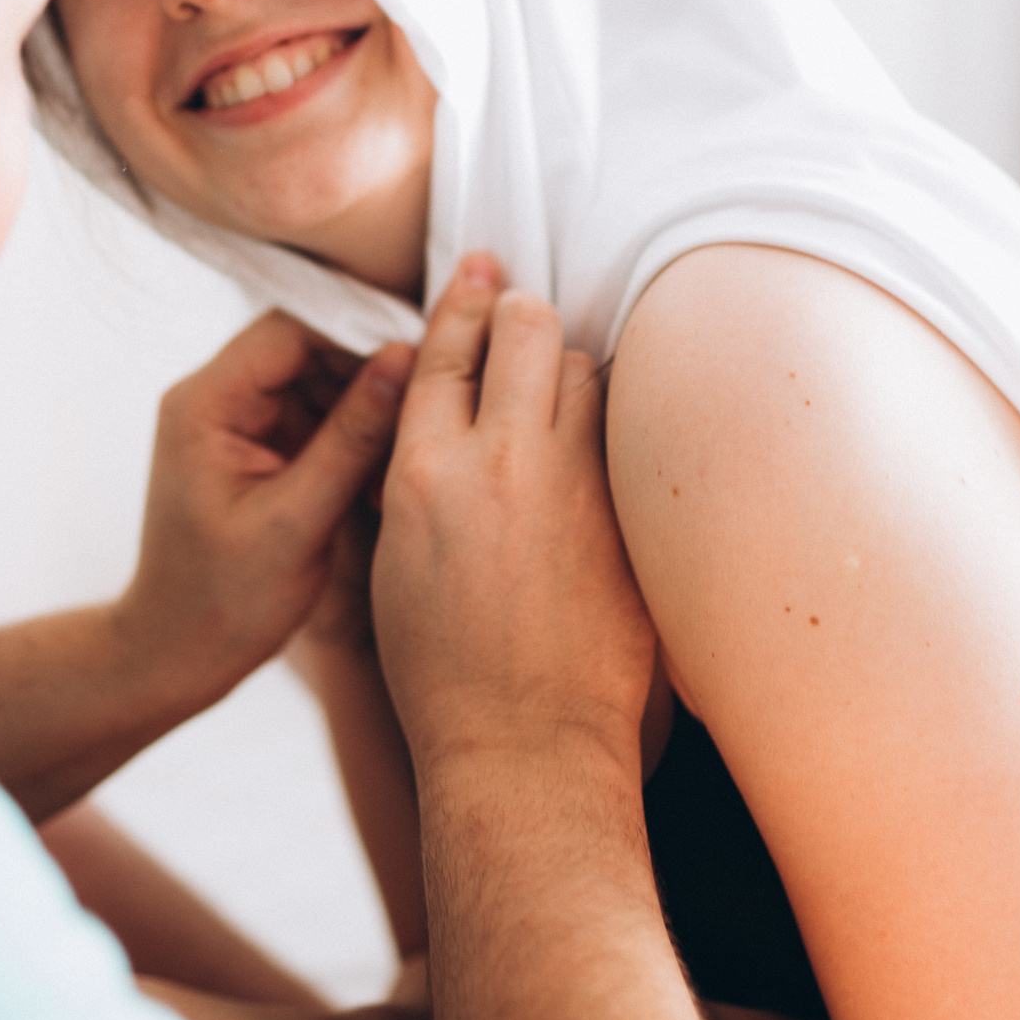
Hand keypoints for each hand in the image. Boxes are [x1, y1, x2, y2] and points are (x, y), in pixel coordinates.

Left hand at [118, 311, 413, 698]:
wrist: (177, 655)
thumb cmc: (222, 602)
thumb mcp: (297, 521)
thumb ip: (352, 438)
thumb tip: (406, 361)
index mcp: (206, 403)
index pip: (293, 329)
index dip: (362, 333)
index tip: (424, 356)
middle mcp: (215, 398)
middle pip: (309, 347)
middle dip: (371, 375)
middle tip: (427, 411)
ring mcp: (236, 422)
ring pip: (320, 381)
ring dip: (368, 412)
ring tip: (405, 459)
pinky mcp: (257, 447)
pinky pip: (317, 417)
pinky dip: (354, 441)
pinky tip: (381, 480)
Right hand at [370, 255, 658, 773]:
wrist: (521, 743)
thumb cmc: (443, 672)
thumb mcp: (392, 561)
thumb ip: (415, 476)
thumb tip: (439, 423)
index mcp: (420, 470)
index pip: (444, 348)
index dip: (461, 301)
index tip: (477, 275)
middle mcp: (495, 460)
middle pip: (523, 328)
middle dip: (523, 313)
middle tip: (524, 319)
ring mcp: (569, 483)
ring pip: (585, 367)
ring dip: (572, 370)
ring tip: (564, 395)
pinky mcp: (625, 513)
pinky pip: (627, 430)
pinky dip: (613, 424)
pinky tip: (606, 441)